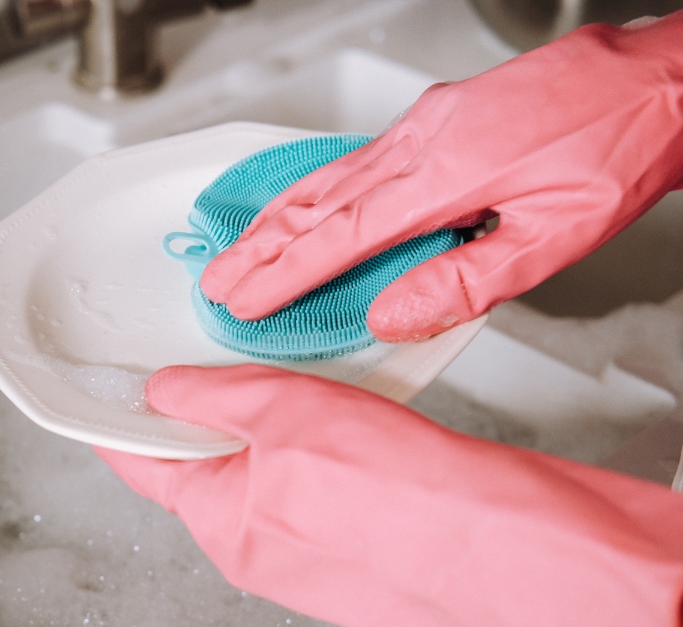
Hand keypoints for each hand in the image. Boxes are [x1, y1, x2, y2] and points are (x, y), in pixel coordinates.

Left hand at [96, 364, 682, 626]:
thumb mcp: (285, 415)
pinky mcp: (355, 546)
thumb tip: (164, 390)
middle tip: (230, 362)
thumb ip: (213, 398)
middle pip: (204, 465)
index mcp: (221, 523)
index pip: (139, 464)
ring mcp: (307, 553)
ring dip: (274, 426)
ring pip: (266, 472)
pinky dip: (318, 449)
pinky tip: (352, 422)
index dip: (117, 418)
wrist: (506, 550)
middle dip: (212, 412)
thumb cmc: (405, 500)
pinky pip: (315, 487)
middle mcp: (256, 548)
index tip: (104, 388)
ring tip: (308, 386)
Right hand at [200, 14, 682, 340]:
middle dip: (259, 247)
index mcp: (442, 176)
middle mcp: (420, 142)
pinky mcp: (436, 118)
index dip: (285, 273)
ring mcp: (424, 124)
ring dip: (277, 217)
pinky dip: (315, 190)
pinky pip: (355, 159)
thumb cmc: (615, 150)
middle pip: (317, 202)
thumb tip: (392, 314)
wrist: (656, 82)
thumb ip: (465, 281)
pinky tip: (305, 204)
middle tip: (218, 280)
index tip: (245, 299)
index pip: (340, 238)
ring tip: (241, 247)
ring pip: (329, 176)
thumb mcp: (552, 237)